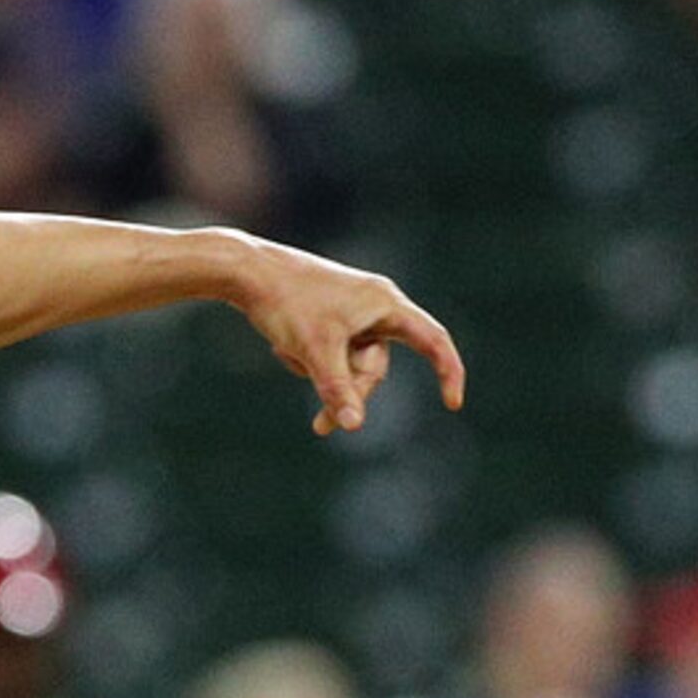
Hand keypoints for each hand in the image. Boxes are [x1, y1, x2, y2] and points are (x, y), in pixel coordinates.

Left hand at [231, 241, 465, 436]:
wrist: (245, 270)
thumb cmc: (285, 302)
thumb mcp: (314, 350)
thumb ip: (337, 389)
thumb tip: (354, 426)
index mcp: (385, 302)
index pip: (433, 340)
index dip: (448, 371)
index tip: (452, 403)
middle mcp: (375, 304)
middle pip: (377, 367)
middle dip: (349, 393)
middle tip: (319, 427)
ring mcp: (351, 312)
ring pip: (350, 365)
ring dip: (322, 374)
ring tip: (285, 351)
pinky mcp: (329, 318)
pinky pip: (331, 355)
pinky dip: (309, 359)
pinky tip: (281, 343)